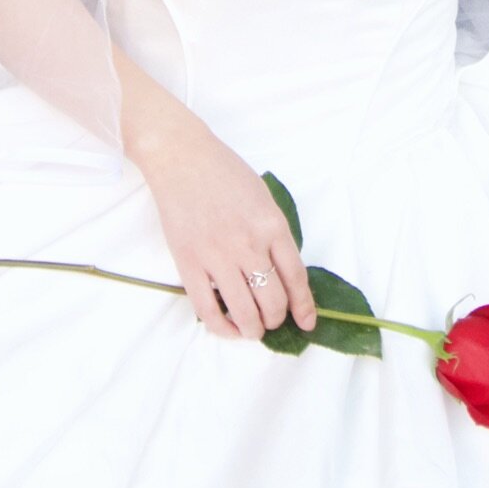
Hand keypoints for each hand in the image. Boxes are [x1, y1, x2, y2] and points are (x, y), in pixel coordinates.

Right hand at [130, 102, 315, 341]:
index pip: (295, 278)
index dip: (304, 307)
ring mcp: (217, 256)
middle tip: (271, 320)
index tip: (306, 323)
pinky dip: (222, 328)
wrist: (181, 158)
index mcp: (272, 225)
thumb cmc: (224, 172)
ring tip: (252, 329)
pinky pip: (207, 309)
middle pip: (273, 301)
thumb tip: (281, 273)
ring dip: (252, 329)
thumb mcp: (264, 198)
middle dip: (276, 319)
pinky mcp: (188, 264)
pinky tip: (228, 328)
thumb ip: (274, 233)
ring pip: (244, 312)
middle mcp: (248, 245)